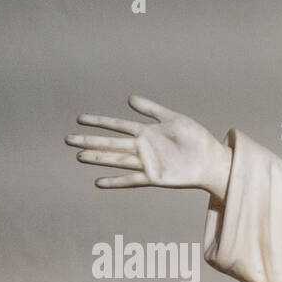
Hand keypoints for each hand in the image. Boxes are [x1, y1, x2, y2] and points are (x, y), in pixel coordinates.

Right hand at [65, 95, 231, 200]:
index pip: (117, 125)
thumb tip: (129, 98)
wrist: (212, 160)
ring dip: (98, 159)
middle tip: (68, 139)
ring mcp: (147, 163)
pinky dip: (116, 181)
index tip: (80, 119)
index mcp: (147, 132)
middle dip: (90, 141)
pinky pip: (131, 180)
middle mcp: (143, 148)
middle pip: (111, 144)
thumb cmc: (197, 139)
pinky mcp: (154, 178)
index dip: (99, 122)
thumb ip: (152, 109)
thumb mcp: (175, 119)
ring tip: (79, 157)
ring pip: (117, 160)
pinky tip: (99, 182)